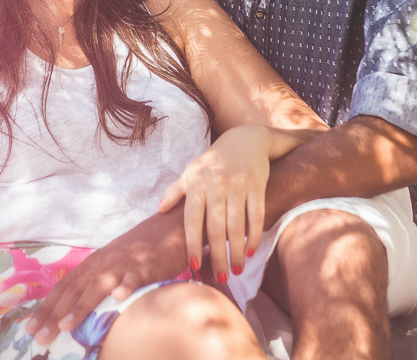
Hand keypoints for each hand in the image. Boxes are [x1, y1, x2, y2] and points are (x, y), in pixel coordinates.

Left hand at [24, 210, 187, 345]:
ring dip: (82, 305)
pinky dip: (126, 285)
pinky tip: (118, 298)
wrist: (170, 226)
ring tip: (66, 325)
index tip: (29, 328)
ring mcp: (126, 262)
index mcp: (94, 263)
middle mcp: (105, 262)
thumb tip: (74, 309)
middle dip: (55, 314)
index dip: (46, 307)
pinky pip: (136, 275)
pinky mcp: (149, 264)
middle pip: (75, 289)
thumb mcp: (113, 264)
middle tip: (39, 337)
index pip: (64, 287)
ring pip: (100, 284)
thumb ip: (96, 282)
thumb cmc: (141, 250)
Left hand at [157, 124, 271, 282]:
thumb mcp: (192, 171)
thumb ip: (176, 191)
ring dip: (237, 251)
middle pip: (215, 228)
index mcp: (197, 184)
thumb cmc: (214, 160)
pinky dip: (254, 235)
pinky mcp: (257, 184)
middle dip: (217, 256)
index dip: (192, 245)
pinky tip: (251, 250)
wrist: (246, 138)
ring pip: (237, 225)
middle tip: (221, 278)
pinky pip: (256, 215)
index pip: (192, 221)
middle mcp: (216, 184)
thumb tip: (159, 210)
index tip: (193, 267)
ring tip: (237, 270)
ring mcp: (238, 184)